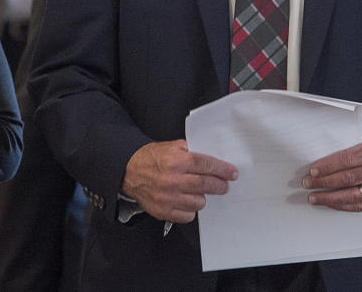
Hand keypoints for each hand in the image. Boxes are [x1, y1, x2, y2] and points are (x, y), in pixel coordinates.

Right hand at [121, 140, 237, 222]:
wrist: (129, 171)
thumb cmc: (152, 158)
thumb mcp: (172, 146)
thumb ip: (192, 150)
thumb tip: (214, 158)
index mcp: (176, 161)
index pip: (207, 165)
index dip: (223, 170)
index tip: (232, 173)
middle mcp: (172, 180)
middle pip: (206, 185)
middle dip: (219, 185)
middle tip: (224, 185)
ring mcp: (167, 198)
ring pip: (199, 203)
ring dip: (202, 197)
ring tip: (199, 191)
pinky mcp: (163, 211)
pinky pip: (187, 216)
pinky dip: (190, 209)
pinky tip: (187, 200)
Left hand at [302, 131, 361, 211]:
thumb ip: (347, 146)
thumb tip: (319, 155)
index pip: (347, 160)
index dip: (328, 166)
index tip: (312, 171)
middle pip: (347, 178)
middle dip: (324, 182)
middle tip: (307, 183)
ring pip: (352, 195)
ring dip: (330, 197)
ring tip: (313, 197)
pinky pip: (360, 205)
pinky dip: (342, 205)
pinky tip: (329, 203)